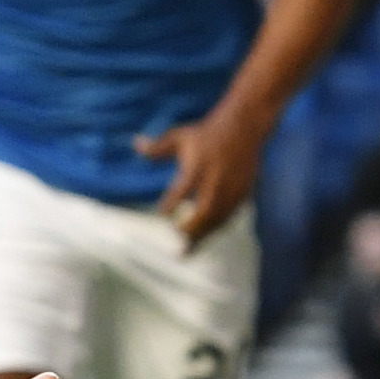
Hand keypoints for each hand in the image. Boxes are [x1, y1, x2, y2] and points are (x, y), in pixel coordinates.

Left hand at [138, 107, 264, 246]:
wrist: (245, 127)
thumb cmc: (205, 134)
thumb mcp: (180, 137)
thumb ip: (157, 148)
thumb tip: (135, 144)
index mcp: (199, 164)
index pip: (184, 185)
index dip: (173, 200)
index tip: (161, 214)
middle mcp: (217, 178)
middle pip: (206, 208)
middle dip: (192, 227)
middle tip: (175, 241)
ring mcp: (232, 187)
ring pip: (218, 217)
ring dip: (202, 235)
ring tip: (184, 251)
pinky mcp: (242, 193)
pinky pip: (228, 217)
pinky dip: (214, 230)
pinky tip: (200, 240)